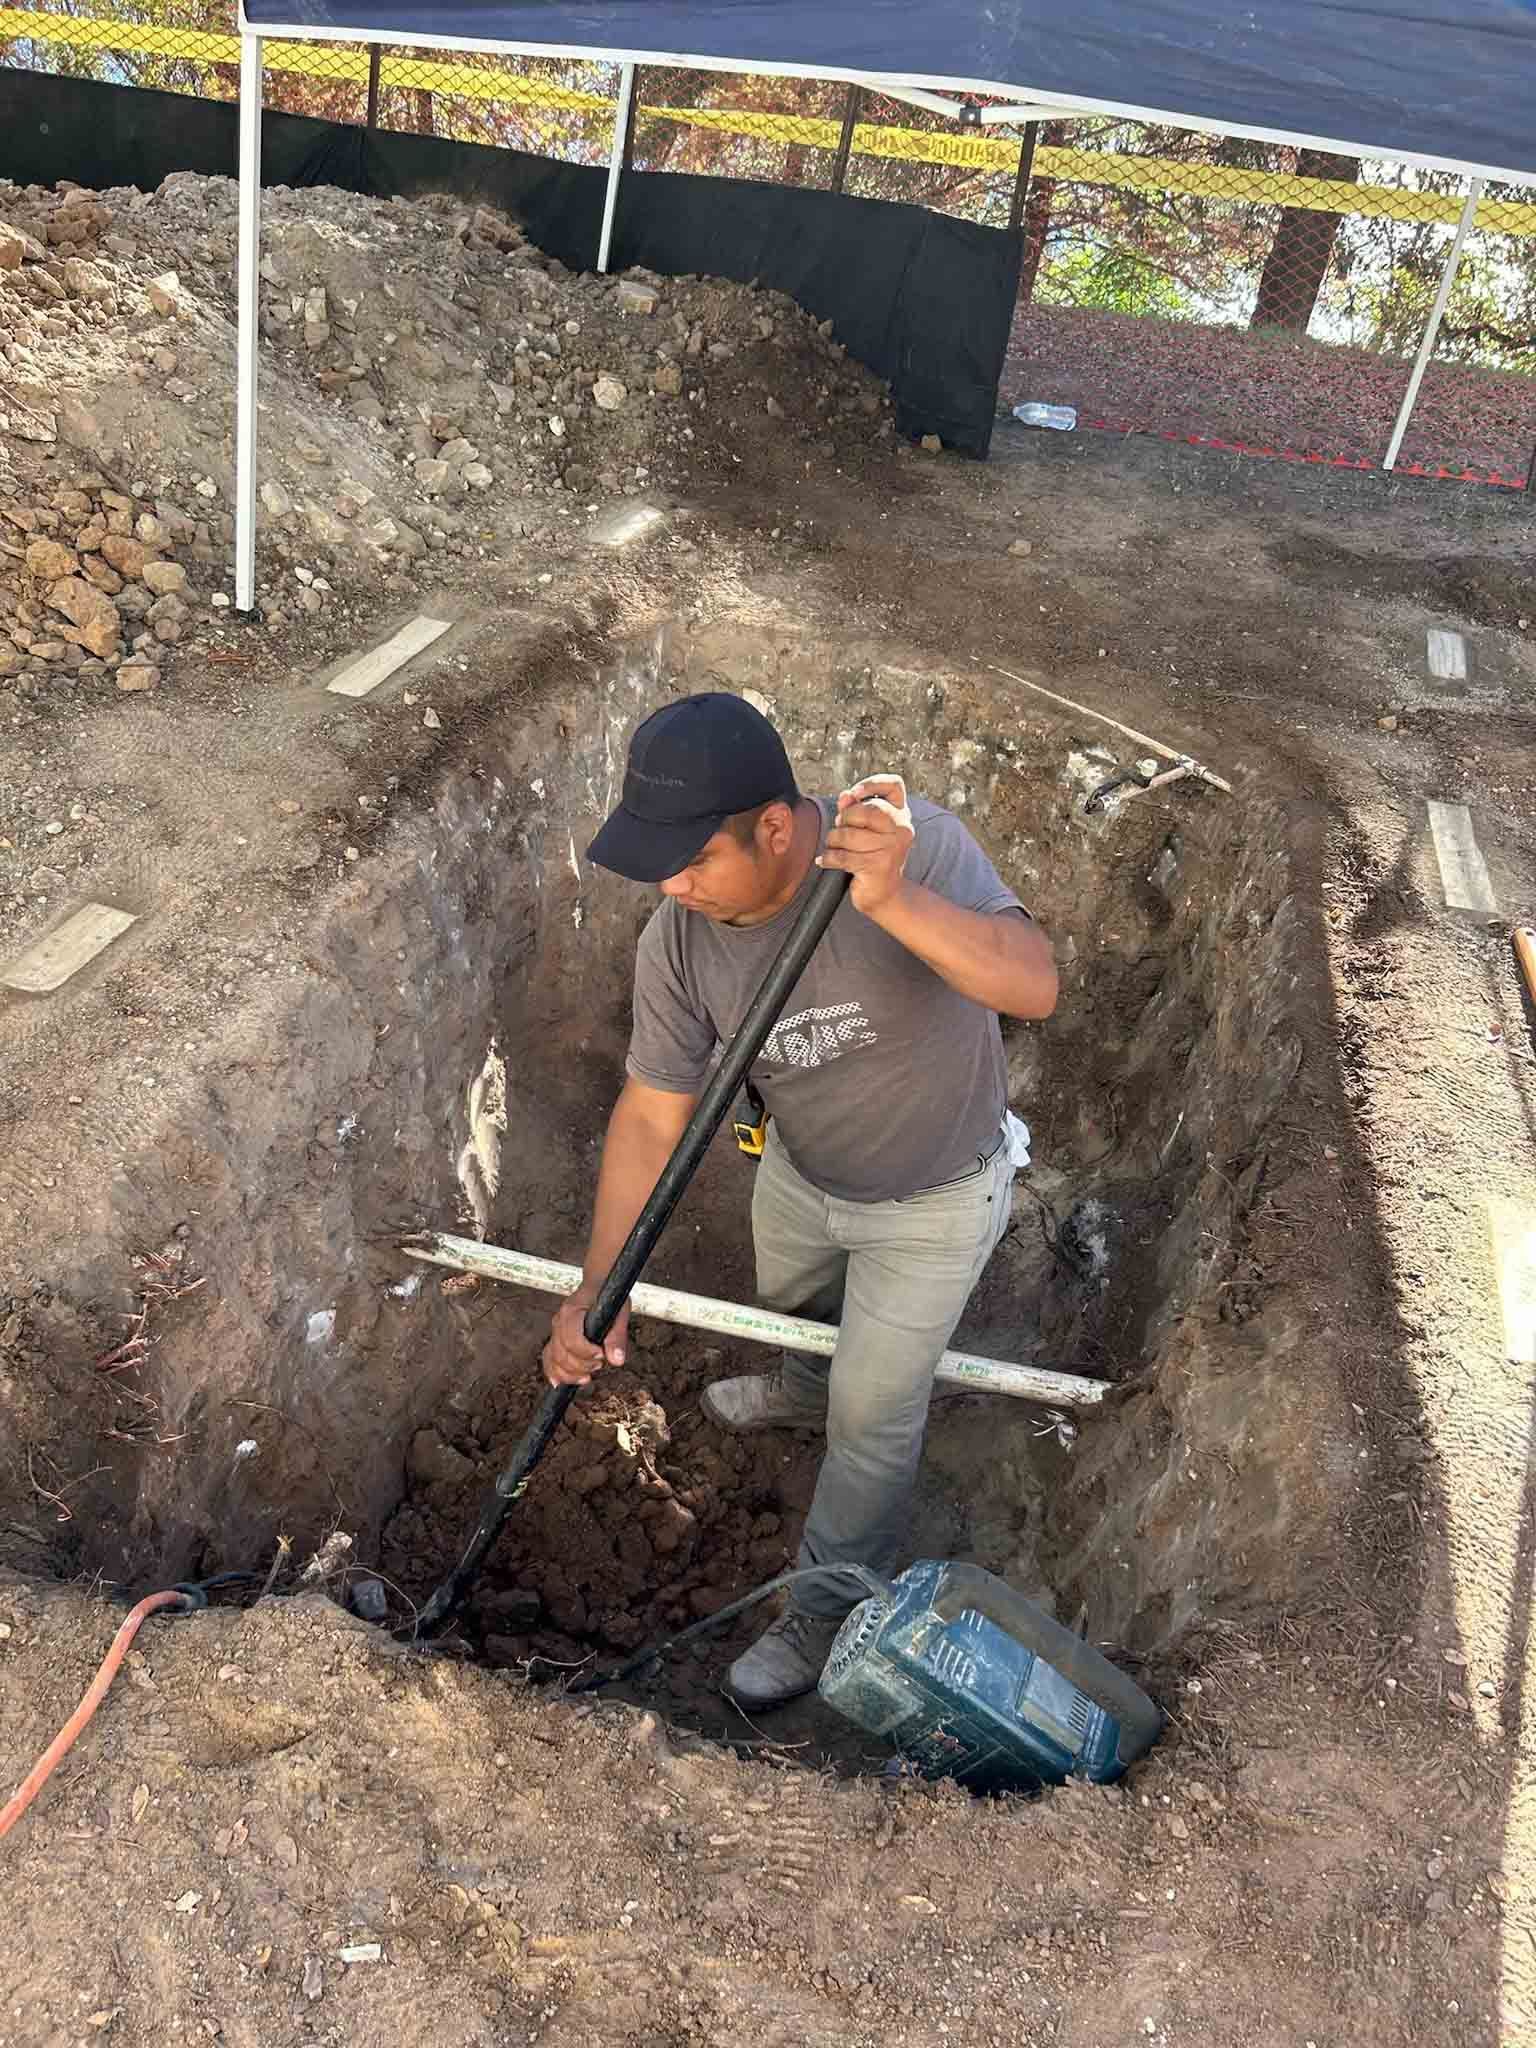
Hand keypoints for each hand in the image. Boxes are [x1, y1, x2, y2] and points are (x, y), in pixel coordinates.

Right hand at [542, 1294, 629, 1386]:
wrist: (597, 1285)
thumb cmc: (609, 1297)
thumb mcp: (620, 1312)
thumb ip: (617, 1337)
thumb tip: (617, 1361)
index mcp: (571, 1311)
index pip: (572, 1340)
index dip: (586, 1353)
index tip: (601, 1355)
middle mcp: (559, 1322)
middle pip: (562, 1353)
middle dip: (581, 1365)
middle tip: (600, 1364)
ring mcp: (555, 1331)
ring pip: (553, 1359)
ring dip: (570, 1373)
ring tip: (588, 1375)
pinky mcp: (555, 1339)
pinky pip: (548, 1359)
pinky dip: (553, 1373)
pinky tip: (559, 1384)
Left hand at [818, 775, 915, 916]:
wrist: (884, 894)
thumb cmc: (872, 857)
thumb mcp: (865, 830)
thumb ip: (855, 809)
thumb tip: (845, 795)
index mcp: (900, 815)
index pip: (894, 786)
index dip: (872, 784)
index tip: (854, 794)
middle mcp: (901, 829)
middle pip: (865, 810)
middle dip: (844, 819)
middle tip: (839, 830)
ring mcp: (892, 848)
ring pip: (849, 835)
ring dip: (833, 841)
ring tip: (833, 848)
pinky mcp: (879, 866)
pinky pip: (843, 856)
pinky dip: (829, 858)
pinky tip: (825, 861)